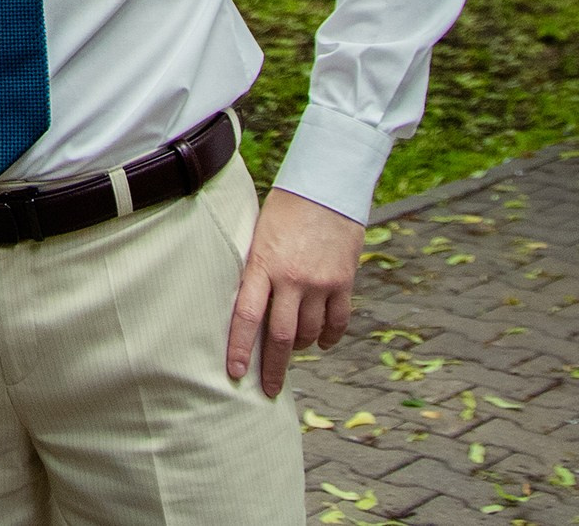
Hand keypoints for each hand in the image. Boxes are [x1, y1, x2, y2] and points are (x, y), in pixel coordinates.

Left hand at [227, 188, 363, 396]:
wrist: (324, 189)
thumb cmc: (281, 211)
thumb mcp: (257, 238)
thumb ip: (254, 272)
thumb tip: (246, 307)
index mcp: (262, 266)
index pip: (245, 316)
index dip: (239, 348)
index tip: (234, 374)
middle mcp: (291, 279)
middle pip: (280, 336)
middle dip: (273, 368)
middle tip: (268, 390)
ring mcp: (320, 283)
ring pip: (308, 332)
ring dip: (299, 346)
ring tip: (291, 350)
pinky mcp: (344, 283)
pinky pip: (337, 322)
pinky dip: (328, 337)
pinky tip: (320, 342)